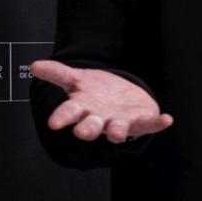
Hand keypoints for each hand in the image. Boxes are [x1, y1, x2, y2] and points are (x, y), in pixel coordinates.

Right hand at [31, 60, 173, 143]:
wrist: (122, 99)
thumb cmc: (96, 93)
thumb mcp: (77, 80)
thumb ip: (57, 73)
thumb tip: (34, 66)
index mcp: (83, 109)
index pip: (69, 113)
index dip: (62, 117)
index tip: (54, 123)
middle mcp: (100, 119)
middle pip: (92, 126)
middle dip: (88, 129)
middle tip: (82, 133)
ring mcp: (120, 122)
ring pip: (117, 130)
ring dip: (117, 132)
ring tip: (117, 134)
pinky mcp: (141, 121)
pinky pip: (150, 125)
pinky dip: (158, 123)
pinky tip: (167, 119)